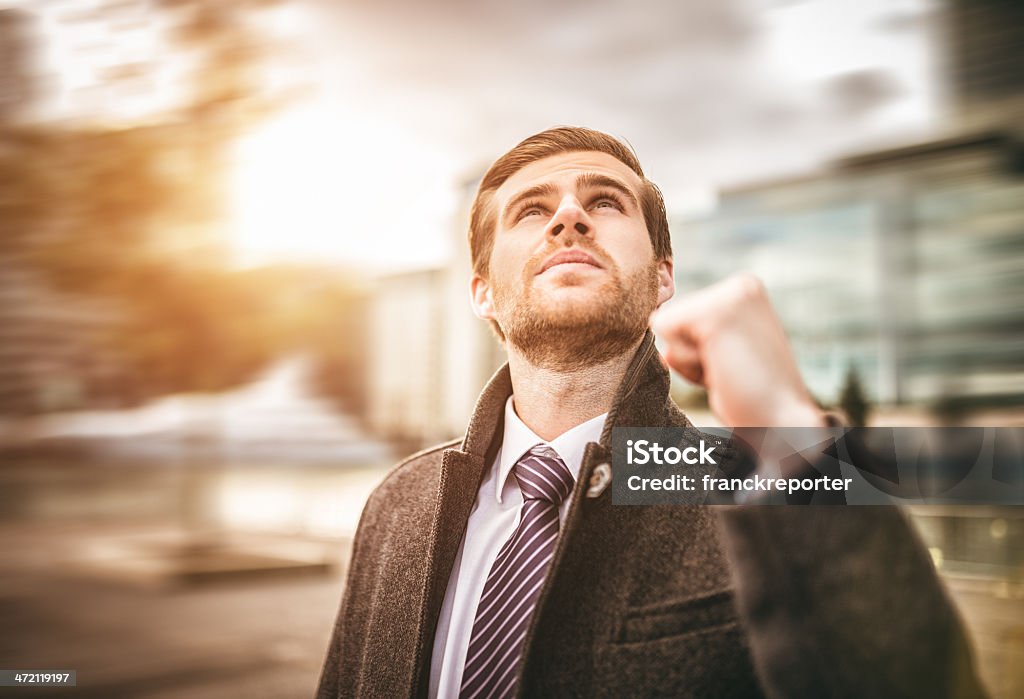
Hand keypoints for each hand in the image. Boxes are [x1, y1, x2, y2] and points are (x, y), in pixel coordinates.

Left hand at [650, 273, 825, 427]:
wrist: (781, 426)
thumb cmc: (753, 397)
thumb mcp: (723, 355)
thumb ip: (695, 337)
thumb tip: (661, 339)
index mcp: (747, 290)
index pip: (687, 312)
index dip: (700, 347)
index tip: (733, 363)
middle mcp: (742, 285)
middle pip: (674, 316)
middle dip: (693, 353)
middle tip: (732, 372)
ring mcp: (730, 296)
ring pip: (666, 324)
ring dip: (691, 361)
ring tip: (729, 373)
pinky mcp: (714, 316)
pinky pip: (663, 330)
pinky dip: (686, 365)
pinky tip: (721, 372)